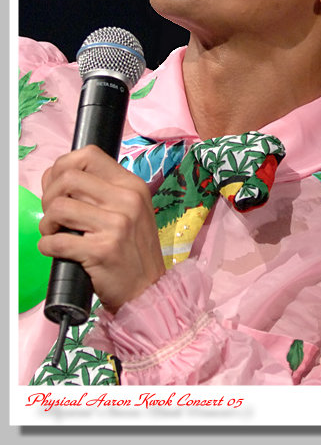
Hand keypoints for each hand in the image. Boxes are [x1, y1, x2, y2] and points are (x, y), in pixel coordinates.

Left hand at [38, 144, 165, 312]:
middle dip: (50, 196)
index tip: (58, 186)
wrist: (149, 290)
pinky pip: (57, 241)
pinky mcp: (103, 251)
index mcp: (132, 185)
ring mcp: (117, 225)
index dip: (63, 166)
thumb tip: (58, 178)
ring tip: (55, 233)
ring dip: (47, 223)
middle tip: (54, 215)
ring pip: (58, 207)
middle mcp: (127, 200)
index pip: (88, 155)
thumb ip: (102, 191)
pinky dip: (48, 246)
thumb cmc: (133, 250)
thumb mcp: (130, 210)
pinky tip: (57, 250)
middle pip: (68, 178)